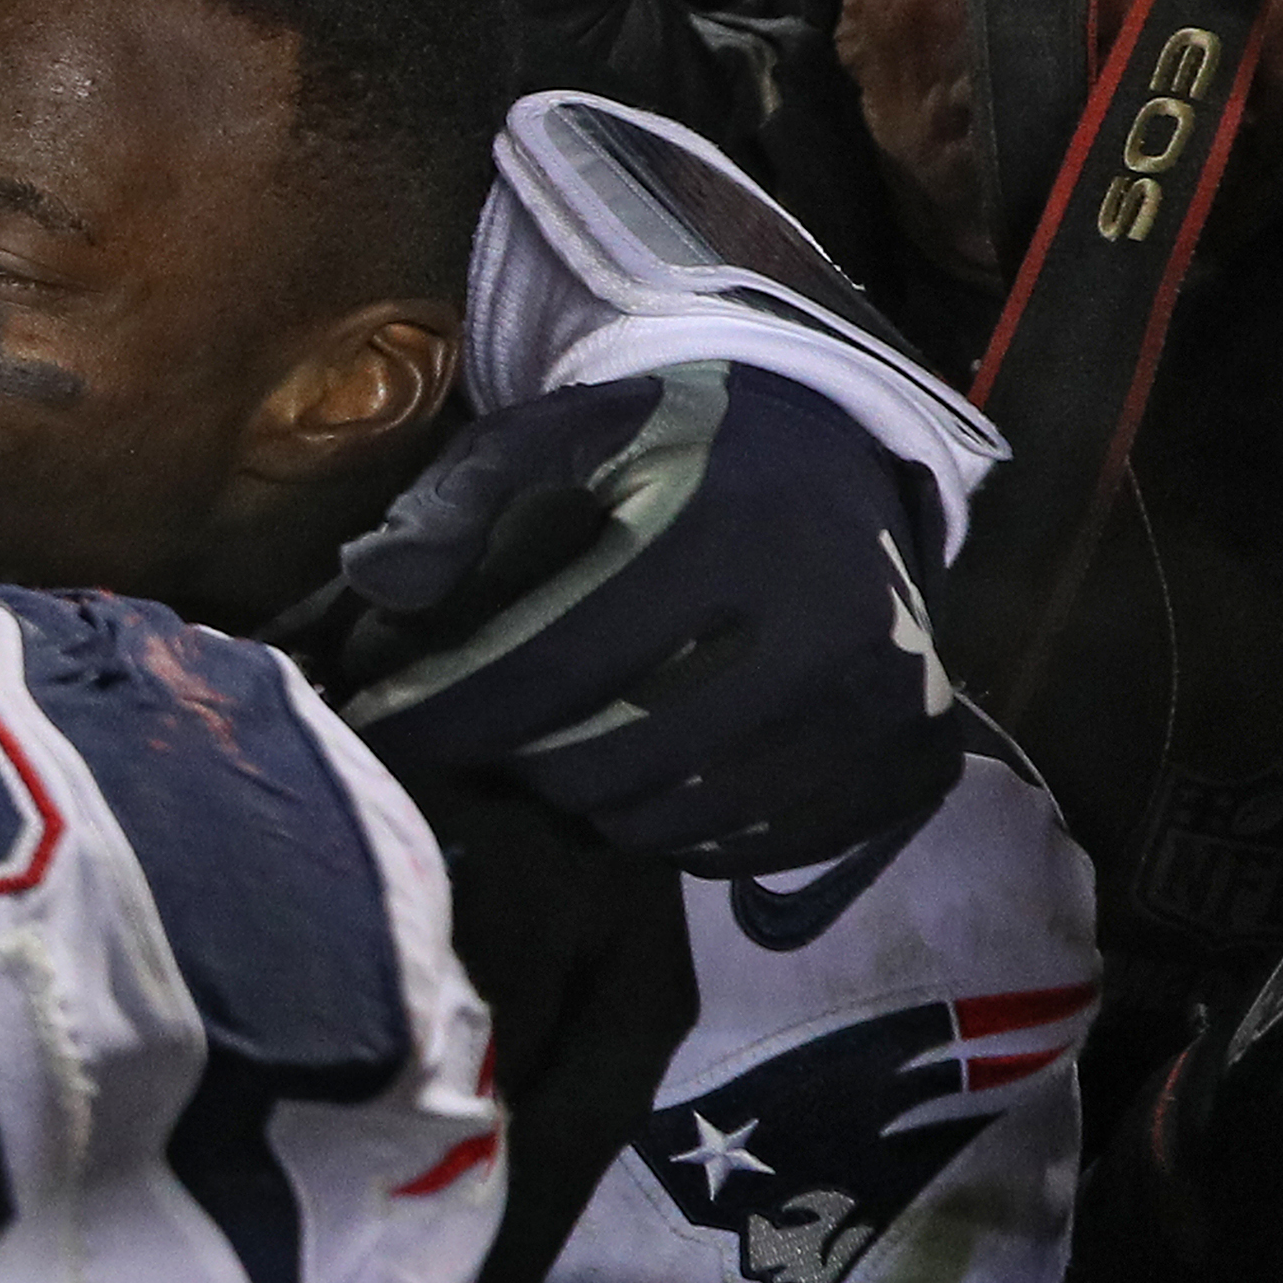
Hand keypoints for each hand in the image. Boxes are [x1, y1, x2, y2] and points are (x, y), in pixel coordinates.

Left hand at [322, 362, 969, 876]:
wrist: (834, 455)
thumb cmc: (670, 450)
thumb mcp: (556, 434)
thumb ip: (455, 500)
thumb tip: (374, 587)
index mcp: (729, 528)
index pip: (551, 663)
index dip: (445, 709)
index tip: (376, 724)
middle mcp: (825, 621)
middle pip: (604, 760)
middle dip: (511, 757)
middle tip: (476, 734)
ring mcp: (882, 703)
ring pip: (667, 820)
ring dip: (585, 798)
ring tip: (560, 741)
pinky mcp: (908, 764)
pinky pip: (741, 848)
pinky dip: (671, 825)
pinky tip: (648, 764)